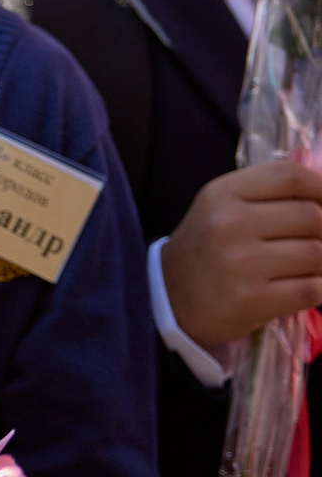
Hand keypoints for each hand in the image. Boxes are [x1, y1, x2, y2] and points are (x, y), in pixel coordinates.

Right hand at [165, 160, 321, 351]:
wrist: (169, 299)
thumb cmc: (207, 249)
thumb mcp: (222, 208)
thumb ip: (268, 196)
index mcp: (222, 194)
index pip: (289, 176)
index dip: (321, 187)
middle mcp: (229, 224)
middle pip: (312, 216)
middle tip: (313, 242)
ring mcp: (240, 263)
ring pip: (317, 254)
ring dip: (321, 263)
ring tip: (306, 267)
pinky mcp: (252, 299)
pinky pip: (312, 289)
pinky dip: (319, 289)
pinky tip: (305, 287)